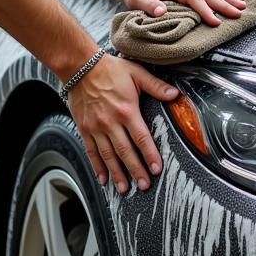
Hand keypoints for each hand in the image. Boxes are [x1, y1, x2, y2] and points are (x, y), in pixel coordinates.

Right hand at [66, 53, 179, 193]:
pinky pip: (91, 152)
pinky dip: (98, 167)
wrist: (80, 67)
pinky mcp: (85, 129)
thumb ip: (156, 86)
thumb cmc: (110, 69)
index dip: (150, 155)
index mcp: (126, 110)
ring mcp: (96, 127)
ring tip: (125, 188)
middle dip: (136, 170)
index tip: (156, 169)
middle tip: (144, 185)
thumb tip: (174, 94)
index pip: (141, 138)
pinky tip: (103, 179)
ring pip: (108, 156)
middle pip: (125, 152)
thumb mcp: (136, 73)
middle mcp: (110, 122)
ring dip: (117, 173)